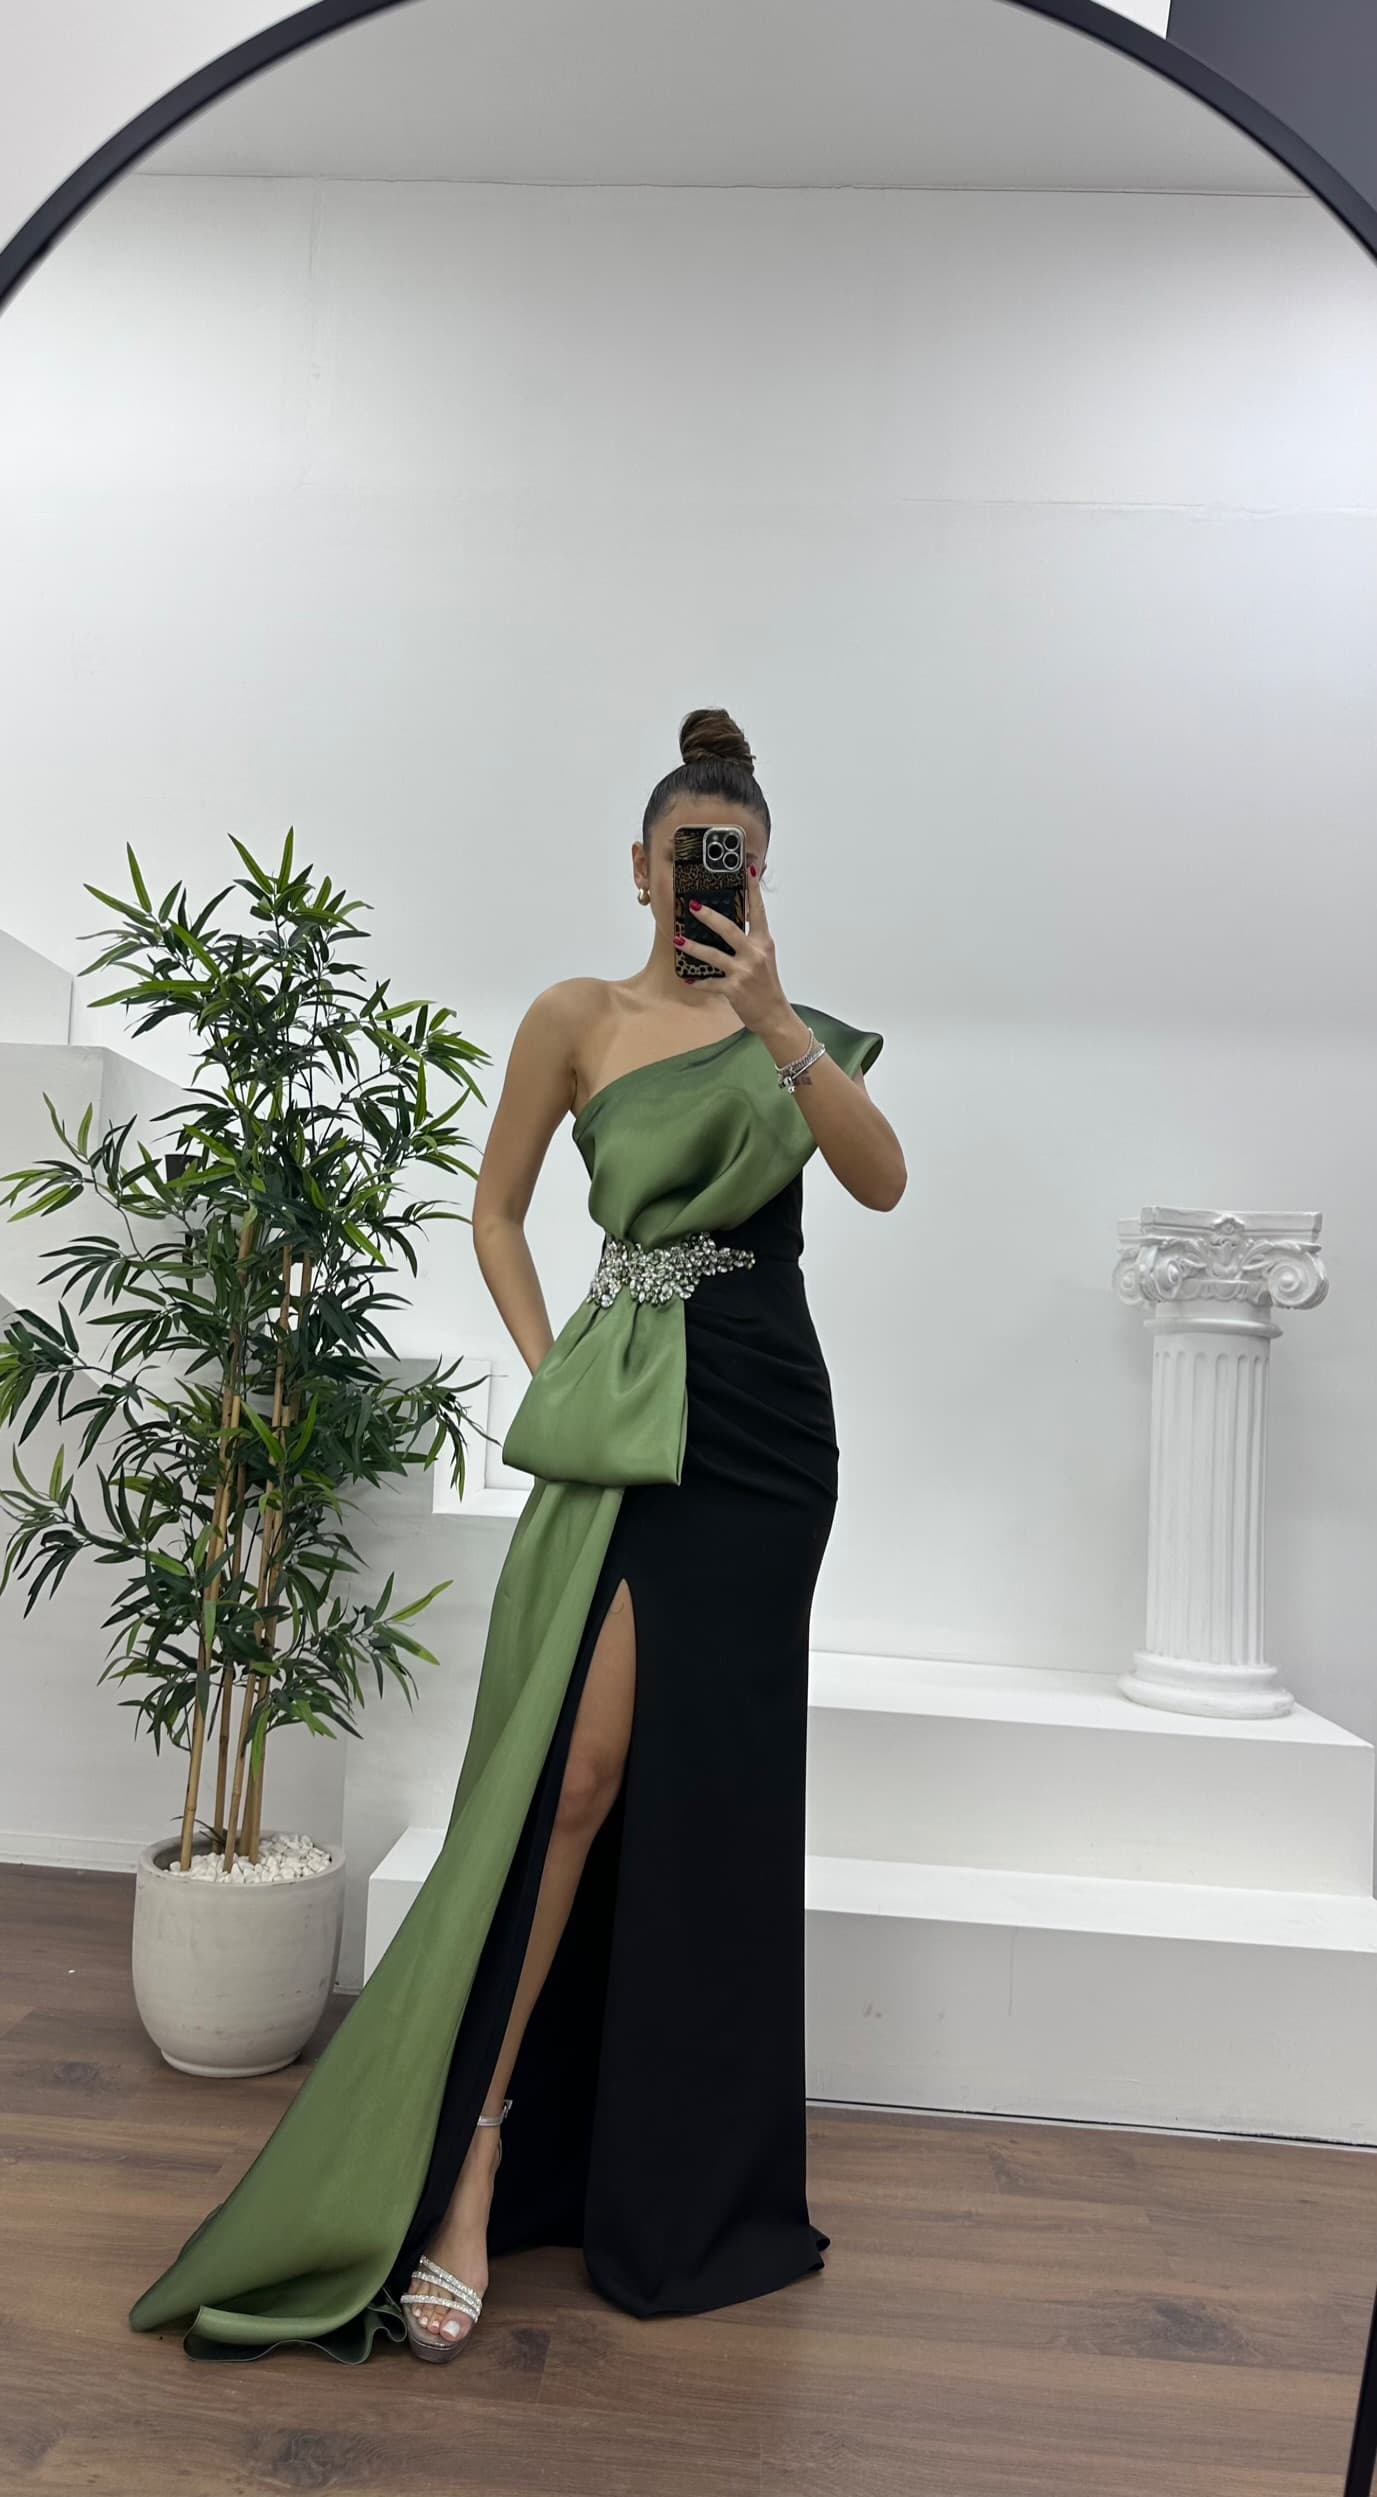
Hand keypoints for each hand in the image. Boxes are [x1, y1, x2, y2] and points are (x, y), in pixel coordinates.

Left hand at [674, 866, 797, 1046]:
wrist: (774, 1014)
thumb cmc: (767, 985)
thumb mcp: (764, 958)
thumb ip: (750, 942)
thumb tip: (728, 925)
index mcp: (763, 943)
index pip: (758, 911)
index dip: (753, 890)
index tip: (746, 871)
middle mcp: (755, 954)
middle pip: (729, 929)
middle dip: (709, 917)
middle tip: (693, 906)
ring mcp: (744, 972)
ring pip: (714, 955)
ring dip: (694, 947)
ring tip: (679, 940)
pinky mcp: (734, 989)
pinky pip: (711, 982)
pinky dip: (698, 981)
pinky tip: (688, 977)